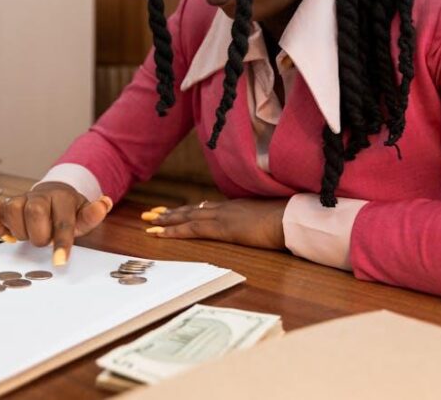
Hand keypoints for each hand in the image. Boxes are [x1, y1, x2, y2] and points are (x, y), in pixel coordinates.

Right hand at [0, 182, 113, 264]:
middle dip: (39, 235)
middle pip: (34, 212)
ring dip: (20, 231)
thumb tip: (105, 203)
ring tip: (29, 234)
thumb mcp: (83, 214)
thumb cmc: (68, 211)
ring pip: (12, 211)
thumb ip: (92, 214)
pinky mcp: (3, 204)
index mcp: (63, 197)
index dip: (61, 242)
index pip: (63, 221)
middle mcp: (39, 195)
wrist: (53, 194)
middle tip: (44, 240)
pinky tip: (5, 233)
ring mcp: (20, 198)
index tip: (59, 261)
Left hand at [144, 198, 288, 249]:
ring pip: (187, 217)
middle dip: (170, 213)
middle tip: (150, 214)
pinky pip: (191, 229)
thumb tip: (252, 226)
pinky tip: (160, 233)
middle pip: (191, 209)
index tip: (174, 211)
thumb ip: (256, 222)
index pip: (205, 207)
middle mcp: (225, 208)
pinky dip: (173, 230)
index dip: (188, 210)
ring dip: (166, 220)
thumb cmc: (286, 221)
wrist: (292, 219)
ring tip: (149, 222)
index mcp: (236, 207)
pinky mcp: (221, 228)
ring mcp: (222, 216)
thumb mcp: (268, 221)